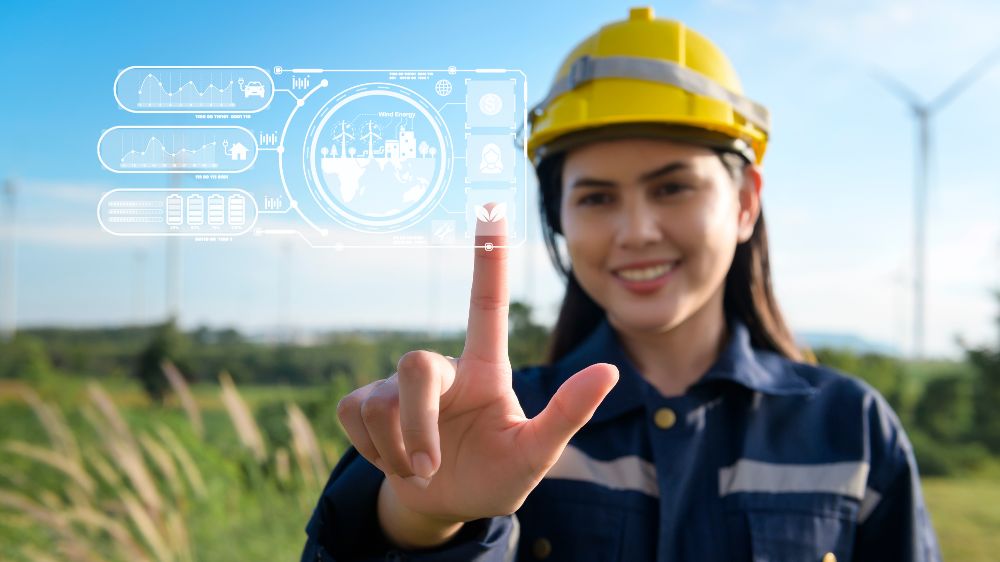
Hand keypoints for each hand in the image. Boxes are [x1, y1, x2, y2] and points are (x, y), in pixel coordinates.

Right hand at [336, 202, 618, 524]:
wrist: (444, 506)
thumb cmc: (496, 476)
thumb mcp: (535, 455)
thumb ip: (566, 415)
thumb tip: (610, 370)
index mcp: (486, 370)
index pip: (486, 303)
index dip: (488, 256)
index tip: (491, 205)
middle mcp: (442, 369)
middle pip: (415, 365)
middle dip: (418, 425)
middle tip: (430, 470)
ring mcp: (399, 385)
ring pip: (381, 403)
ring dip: (399, 451)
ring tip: (421, 470)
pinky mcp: (364, 403)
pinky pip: (354, 417)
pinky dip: (373, 454)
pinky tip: (391, 460)